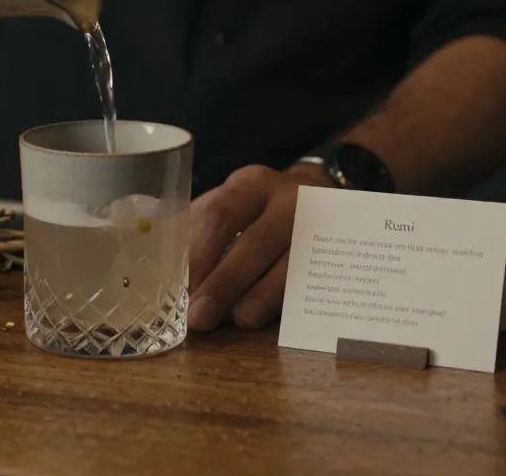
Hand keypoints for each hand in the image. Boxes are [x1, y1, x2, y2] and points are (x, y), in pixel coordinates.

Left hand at [187, 164, 333, 330]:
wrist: (325, 192)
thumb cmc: (260, 209)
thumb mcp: (232, 204)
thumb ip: (202, 232)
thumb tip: (168, 277)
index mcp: (251, 185)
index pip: (220, 215)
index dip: (199, 254)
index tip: (179, 288)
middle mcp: (288, 200)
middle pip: (256, 239)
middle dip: (224, 282)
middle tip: (199, 317)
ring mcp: (319, 225)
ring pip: (291, 262)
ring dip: (259, 297)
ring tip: (236, 321)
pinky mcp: (337, 252)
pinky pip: (314, 281)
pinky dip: (288, 302)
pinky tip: (269, 318)